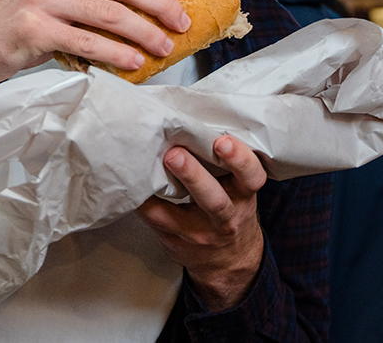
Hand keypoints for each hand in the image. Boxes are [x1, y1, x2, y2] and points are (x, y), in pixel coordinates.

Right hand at [0, 0, 192, 107]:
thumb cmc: (15, 23)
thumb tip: (145, 7)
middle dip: (161, 3)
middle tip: (183, 22)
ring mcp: (44, 0)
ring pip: (111, 13)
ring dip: (145, 32)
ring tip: (164, 48)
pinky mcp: (34, 30)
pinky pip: (87, 41)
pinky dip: (116, 53)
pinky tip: (133, 63)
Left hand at [137, 134, 266, 311]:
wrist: (229, 260)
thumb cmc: (230, 206)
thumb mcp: (238, 187)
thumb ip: (222, 163)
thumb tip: (190, 121)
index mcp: (243, 195)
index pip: (251, 177)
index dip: (239, 159)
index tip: (222, 141)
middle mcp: (226, 218)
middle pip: (214, 200)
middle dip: (193, 176)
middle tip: (174, 154)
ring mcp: (199, 234)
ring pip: (177, 216)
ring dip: (159, 194)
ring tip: (143, 171)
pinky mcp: (175, 243)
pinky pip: (155, 223)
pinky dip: (142, 204)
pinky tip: (131, 186)